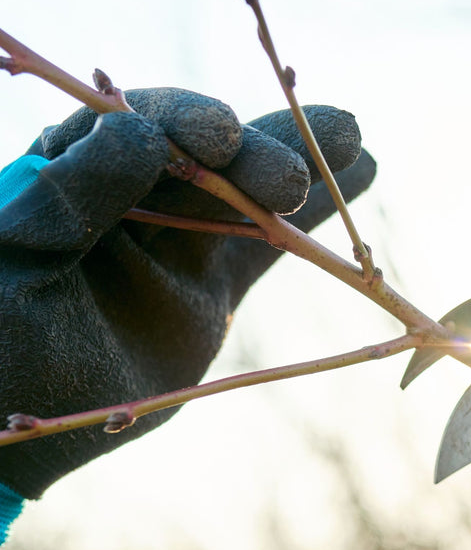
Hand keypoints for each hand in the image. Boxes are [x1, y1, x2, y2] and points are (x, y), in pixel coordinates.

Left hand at [0, 87, 375, 499]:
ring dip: (296, 168)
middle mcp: (130, 197)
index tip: (221, 138)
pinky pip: (263, 244)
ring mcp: (175, 242)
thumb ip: (71, 198)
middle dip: (251, 155)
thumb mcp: (14, 265)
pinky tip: (356, 176)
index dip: (183, 122)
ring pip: (245, 194)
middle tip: (290, 179)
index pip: (136, 125)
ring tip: (354, 143)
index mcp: (70, 174)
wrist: (13, 428)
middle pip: (204, 156)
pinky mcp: (208, 287)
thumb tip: (140, 133)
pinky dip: (307, 221)